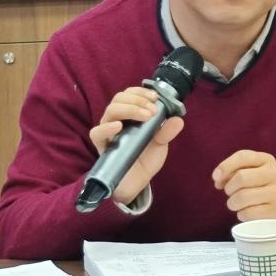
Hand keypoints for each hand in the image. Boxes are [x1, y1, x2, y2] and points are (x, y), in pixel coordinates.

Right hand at [88, 86, 183, 205]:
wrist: (137, 183)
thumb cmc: (145, 159)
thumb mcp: (160, 144)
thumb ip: (167, 131)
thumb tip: (178, 119)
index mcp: (129, 116)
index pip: (129, 94)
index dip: (141, 92)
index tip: (155, 97)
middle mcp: (116, 120)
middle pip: (119, 99)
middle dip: (137, 100)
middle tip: (152, 110)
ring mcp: (108, 133)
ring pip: (110, 111)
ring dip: (129, 109)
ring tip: (145, 116)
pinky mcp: (102, 147)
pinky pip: (97, 133)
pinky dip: (107, 127)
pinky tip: (119, 126)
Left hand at [212, 150, 275, 221]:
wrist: (274, 210)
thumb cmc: (255, 188)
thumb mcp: (246, 172)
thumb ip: (231, 171)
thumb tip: (217, 177)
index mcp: (267, 160)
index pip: (243, 156)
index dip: (225, 166)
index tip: (215, 178)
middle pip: (241, 177)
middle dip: (229, 188)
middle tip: (230, 193)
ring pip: (242, 197)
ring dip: (232, 203)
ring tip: (236, 204)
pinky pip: (248, 213)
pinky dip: (241, 214)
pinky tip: (246, 213)